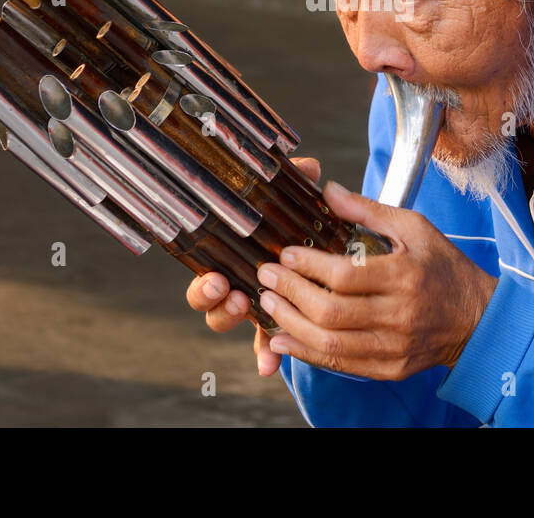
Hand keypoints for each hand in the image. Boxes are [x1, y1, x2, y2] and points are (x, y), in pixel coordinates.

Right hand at [184, 156, 325, 377]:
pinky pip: (267, 345)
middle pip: (208, 302)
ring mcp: (256, 304)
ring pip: (231, 322)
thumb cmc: (303, 220)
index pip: (205, 271)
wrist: (330, 243)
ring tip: (247, 309)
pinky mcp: (278, 322)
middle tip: (226, 290)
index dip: (203, 282)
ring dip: (233, 321)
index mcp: (234, 254)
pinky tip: (270, 365)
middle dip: (212, 301)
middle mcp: (238, 281)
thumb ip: (300, 182)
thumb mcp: (300, 200)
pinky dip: (267, 355)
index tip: (215, 277)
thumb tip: (309, 168)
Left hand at [256, 180, 497, 380]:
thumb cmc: (444, 267)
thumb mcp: (414, 228)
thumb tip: (327, 191)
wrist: (477, 318)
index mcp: (405, 276)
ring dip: (291, 325)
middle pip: (331, 312)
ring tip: (268, 305)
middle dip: (291, 294)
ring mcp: (394, 347)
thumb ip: (368, 210)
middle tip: (266, 277)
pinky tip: (283, 339)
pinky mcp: (389, 369)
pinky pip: (341, 365)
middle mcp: (399, 315)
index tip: (284, 254)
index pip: (345, 275)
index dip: (308, 266)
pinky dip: (307, 353)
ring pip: (331, 343)